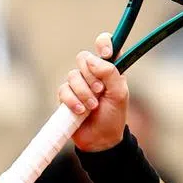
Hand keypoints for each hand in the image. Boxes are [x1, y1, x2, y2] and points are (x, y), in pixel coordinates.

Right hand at [60, 33, 128, 151]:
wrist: (101, 139)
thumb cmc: (114, 116)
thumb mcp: (119, 94)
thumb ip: (110, 73)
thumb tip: (93, 60)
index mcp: (110, 69)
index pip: (105, 44)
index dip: (104, 43)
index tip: (106, 54)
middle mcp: (93, 73)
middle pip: (84, 57)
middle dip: (91, 76)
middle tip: (100, 90)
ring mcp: (79, 84)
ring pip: (73, 75)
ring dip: (83, 92)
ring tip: (92, 106)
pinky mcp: (66, 96)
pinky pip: (63, 89)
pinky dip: (73, 101)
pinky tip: (81, 111)